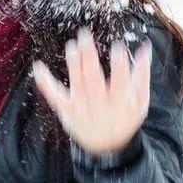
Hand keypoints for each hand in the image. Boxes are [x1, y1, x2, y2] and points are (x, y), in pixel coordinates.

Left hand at [32, 28, 151, 155]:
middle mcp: (99, 103)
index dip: (119, 64)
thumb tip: (145, 48)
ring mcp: (80, 106)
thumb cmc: (125, 118)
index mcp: (119, 100)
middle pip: (93, 78)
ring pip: (76, 83)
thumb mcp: (140, 101)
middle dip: (89, 57)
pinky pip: (53, 95)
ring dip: (73, 64)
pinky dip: (45, 82)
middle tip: (85, 36)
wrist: (106, 145)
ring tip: (72, 46)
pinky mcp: (66, 109)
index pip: (120, 80)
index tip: (117, 46)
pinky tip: (38, 67)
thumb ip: (142, 74)